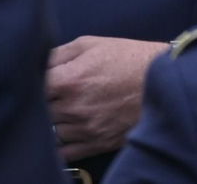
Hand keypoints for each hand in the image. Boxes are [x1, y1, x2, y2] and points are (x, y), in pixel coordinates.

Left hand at [47, 35, 167, 161]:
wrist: (163, 81)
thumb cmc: (128, 58)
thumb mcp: (92, 44)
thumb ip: (58, 53)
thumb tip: (35, 64)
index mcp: (69, 80)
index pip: (33, 87)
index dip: (38, 83)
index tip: (46, 80)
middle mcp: (73, 107)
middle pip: (40, 110)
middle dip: (48, 101)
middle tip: (59, 94)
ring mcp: (84, 128)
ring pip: (51, 131)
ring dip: (56, 122)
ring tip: (71, 109)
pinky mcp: (96, 143)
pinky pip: (64, 153)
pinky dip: (61, 145)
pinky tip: (71, 130)